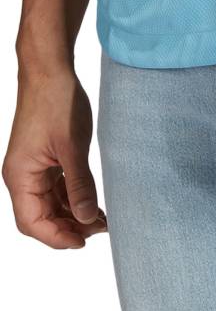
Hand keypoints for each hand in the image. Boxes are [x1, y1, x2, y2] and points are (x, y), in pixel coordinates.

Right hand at [3, 67, 106, 249]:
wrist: (50, 68)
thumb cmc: (56, 101)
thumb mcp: (73, 146)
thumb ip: (79, 185)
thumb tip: (86, 220)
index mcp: (20, 176)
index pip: (33, 223)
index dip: (57, 237)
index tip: (84, 241)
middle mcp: (22, 175)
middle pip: (40, 217)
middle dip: (67, 228)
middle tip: (99, 229)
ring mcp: (32, 167)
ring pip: (49, 204)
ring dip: (72, 213)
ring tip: (100, 219)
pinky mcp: (43, 158)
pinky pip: (55, 187)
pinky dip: (71, 196)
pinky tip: (91, 201)